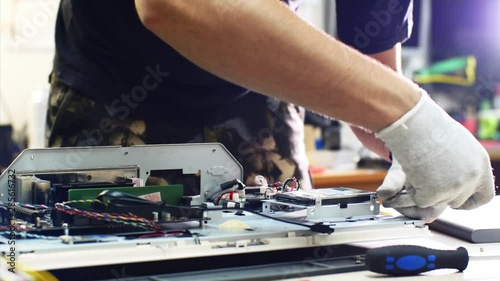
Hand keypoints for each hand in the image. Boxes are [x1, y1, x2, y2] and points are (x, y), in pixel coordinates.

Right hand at [375, 90, 495, 220]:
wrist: (415, 125)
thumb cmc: (430, 129)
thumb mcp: (458, 146)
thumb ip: (464, 165)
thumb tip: (460, 177)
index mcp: (481, 165)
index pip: (484, 197)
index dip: (470, 201)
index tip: (457, 199)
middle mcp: (471, 178)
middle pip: (457, 201)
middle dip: (442, 195)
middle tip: (428, 179)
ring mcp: (454, 186)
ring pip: (437, 201)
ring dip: (425, 189)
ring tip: (419, 168)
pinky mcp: (434, 193)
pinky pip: (421, 201)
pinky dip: (413, 191)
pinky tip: (412, 173)